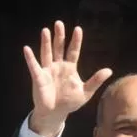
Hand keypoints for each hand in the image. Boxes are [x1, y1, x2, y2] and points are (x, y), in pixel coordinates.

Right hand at [23, 20, 112, 136]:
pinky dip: (30, 58)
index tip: (78, 29)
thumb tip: (109, 70)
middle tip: (59, 23)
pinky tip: (27, 49)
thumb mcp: (86, 92)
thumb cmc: (70, 102)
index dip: (76, 41)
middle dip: (59, 36)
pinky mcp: (39, 77)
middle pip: (59, 48)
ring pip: (47, 53)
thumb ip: (96, 80)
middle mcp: (58, 66)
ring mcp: (48, 70)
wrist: (55, 113)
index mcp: (70, 68)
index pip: (73, 51)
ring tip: (46, 30)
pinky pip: (34, 66)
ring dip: (46, 42)